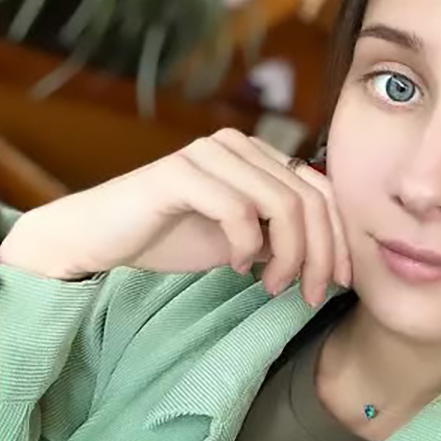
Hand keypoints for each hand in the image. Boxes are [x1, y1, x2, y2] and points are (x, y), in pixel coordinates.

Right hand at [0, 128, 351, 306]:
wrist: (100, 237)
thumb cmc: (169, 236)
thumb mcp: (241, 240)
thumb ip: (281, 237)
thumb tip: (330, 257)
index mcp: (257, 155)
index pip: (321, 189)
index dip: (339, 239)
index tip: (339, 283)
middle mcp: (238, 145)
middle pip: (309, 198)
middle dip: (320, 254)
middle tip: (311, 295)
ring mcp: (209, 154)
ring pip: (282, 204)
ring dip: (290, 255)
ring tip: (271, 286)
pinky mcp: (181, 172)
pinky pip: (239, 210)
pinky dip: (248, 245)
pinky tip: (236, 267)